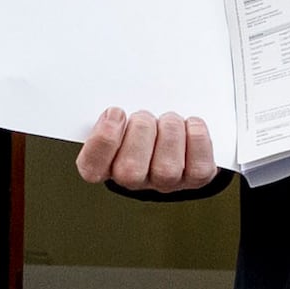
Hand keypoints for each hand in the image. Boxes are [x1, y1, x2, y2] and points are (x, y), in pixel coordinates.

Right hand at [75, 107, 219, 192]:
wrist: (182, 136)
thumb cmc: (145, 123)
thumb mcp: (122, 114)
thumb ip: (113, 112)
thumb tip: (117, 105)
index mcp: (107, 164)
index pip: (92, 168)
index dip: (103, 140)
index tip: (116, 113)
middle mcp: (136, 180)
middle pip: (130, 170)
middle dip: (141, 131)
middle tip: (145, 116)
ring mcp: (166, 182)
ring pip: (166, 168)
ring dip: (169, 131)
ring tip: (169, 119)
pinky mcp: (196, 178)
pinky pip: (197, 165)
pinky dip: (196, 138)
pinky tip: (190, 125)